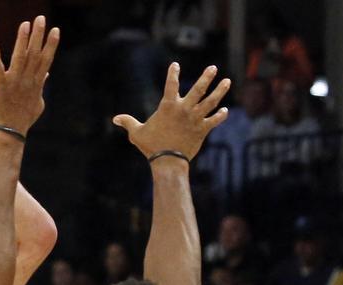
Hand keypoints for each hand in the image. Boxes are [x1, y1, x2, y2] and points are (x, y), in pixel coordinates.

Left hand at [0, 15, 59, 134]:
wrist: (9, 134)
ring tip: (25, 24)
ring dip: (22, 40)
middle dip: (38, 35)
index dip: (51, 44)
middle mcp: (27, 80)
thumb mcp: (38, 103)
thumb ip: (42, 86)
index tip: (55, 29)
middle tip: (40, 18)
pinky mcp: (0, 86)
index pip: (46, 59)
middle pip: (35, 54)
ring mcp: (14, 83)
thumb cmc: (23, 119)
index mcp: (37, 83)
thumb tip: (47, 74)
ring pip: (20, 57)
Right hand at [113, 63, 230, 160]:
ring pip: (211, 102)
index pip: (171, 85)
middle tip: (213, 68)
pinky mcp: (202, 130)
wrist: (168, 161)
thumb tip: (115, 119)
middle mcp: (184, 109)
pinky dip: (220, 116)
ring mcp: (195, 119)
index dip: (172, 74)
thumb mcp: (137, 133)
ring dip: (220, 91)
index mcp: (168, 107)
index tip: (175, 65)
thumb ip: (128, 123)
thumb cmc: (151, 146)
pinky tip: (225, 111)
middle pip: (198, 89)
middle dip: (206, 77)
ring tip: (227, 81)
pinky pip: (214, 120)